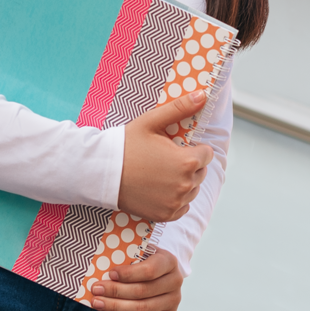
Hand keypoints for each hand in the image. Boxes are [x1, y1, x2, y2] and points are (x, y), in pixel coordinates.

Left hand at [89, 248, 184, 310]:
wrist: (160, 275)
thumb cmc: (144, 261)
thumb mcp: (139, 253)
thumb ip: (126, 257)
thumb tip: (102, 269)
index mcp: (169, 261)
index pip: (149, 271)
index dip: (128, 274)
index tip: (110, 274)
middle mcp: (175, 281)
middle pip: (142, 291)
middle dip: (116, 291)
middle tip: (96, 290)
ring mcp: (173, 300)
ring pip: (141, 308)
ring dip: (115, 307)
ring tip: (97, 303)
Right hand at [118, 90, 213, 222]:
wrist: (101, 172)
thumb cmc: (126, 144)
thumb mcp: (151, 122)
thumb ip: (179, 108)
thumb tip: (202, 95)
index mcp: (187, 161)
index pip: (208, 154)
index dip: (194, 148)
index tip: (177, 147)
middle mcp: (185, 185)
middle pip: (201, 172)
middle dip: (189, 165)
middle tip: (165, 159)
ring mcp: (176, 203)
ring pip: (192, 190)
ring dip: (183, 182)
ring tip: (160, 173)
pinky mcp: (166, 215)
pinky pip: (183, 207)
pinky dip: (176, 199)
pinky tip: (159, 189)